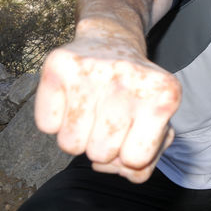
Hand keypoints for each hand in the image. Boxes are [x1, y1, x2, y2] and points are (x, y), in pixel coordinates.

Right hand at [34, 37, 180, 182]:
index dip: (129, 153)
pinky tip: (73, 98)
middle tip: (110, 117)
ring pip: (70, 145)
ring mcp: (94, 70)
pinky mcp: (60, 66)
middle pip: (100, 154)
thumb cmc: (136, 93)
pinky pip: (46, 125)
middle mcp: (130, 80)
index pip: (136, 160)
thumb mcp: (157, 123)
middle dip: (103, 144)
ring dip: (78, 135)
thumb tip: (126, 170)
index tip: (133, 131)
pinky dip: (56, 119)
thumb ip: (147, 160)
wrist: (112, 40)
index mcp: (165, 96)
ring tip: (92, 110)